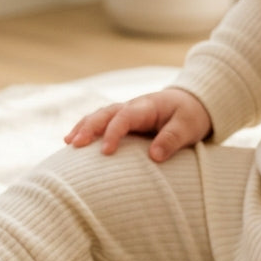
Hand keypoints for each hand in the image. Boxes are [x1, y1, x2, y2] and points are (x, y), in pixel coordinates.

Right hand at [64, 88, 211, 162]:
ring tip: (68, 143)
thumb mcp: (188, 128)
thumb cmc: (190, 116)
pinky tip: (73, 141)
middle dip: (89, 128)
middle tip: (75, 144)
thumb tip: (153, 157)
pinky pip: (101, 123)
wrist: (192, 103)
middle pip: (105, 113)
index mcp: (147, 107)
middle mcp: (132, 107)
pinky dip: (86, 129)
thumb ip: (172, 140)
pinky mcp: (122, 121)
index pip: (124, 117)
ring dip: (83, 127)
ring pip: (99, 116)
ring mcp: (125, 113)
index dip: (113, 133)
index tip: (106, 152)